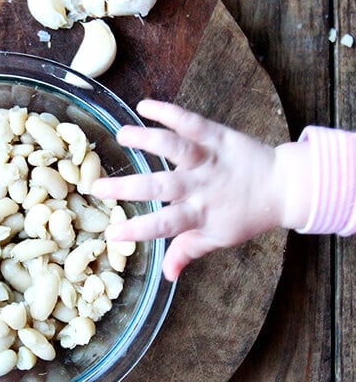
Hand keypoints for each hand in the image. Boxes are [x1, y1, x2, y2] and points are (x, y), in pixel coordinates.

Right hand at [91, 99, 310, 280]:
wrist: (284, 186)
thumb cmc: (248, 215)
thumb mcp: (219, 238)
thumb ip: (188, 251)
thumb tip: (166, 275)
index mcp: (200, 214)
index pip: (164, 225)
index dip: (137, 230)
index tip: (110, 233)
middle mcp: (202, 186)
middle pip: (160, 186)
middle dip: (127, 187)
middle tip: (97, 187)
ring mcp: (208, 159)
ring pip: (174, 148)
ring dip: (146, 140)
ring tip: (121, 135)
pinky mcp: (217, 136)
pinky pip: (191, 122)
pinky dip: (168, 112)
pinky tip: (144, 106)